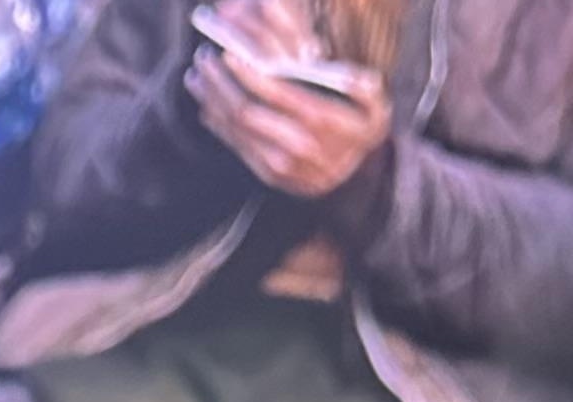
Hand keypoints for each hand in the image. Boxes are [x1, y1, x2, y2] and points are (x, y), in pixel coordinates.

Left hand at [190, 37, 391, 198]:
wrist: (358, 179)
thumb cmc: (363, 127)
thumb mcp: (375, 103)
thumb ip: (359, 83)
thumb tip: (324, 64)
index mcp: (320, 120)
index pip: (274, 92)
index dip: (246, 72)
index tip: (227, 52)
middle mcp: (296, 146)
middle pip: (245, 111)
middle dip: (220, 82)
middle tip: (204, 58)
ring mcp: (279, 164)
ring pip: (235, 130)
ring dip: (212, 101)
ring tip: (197, 77)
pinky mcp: (269, 175)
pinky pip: (236, 147)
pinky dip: (218, 124)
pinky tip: (207, 104)